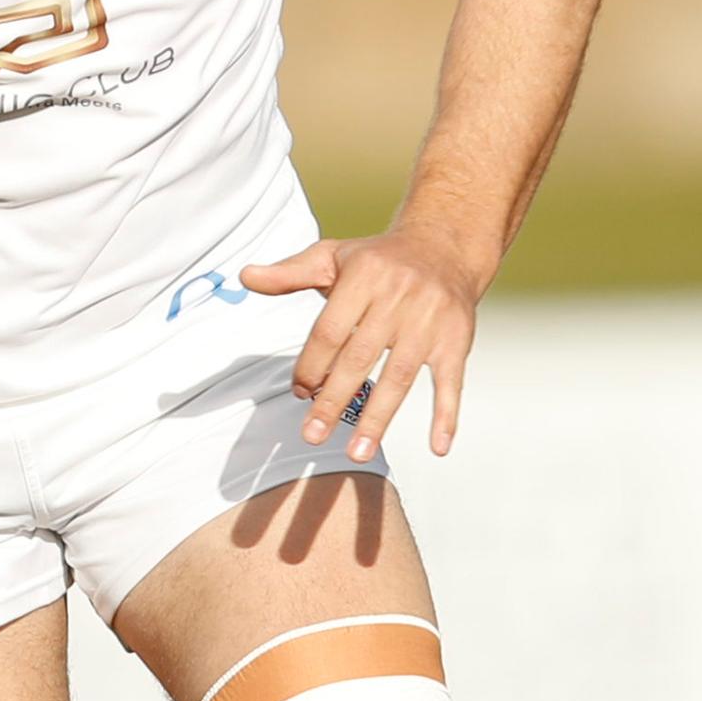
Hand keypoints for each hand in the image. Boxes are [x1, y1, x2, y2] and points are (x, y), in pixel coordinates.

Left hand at [243, 225, 494, 461]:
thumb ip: (290, 273)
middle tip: (312, 436)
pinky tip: (438, 447)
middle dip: (334, 400)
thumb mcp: (333, 256)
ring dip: (378, 418)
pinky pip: (451, 382)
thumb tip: (245, 277)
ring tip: (357, 453)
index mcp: (364, 276)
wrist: (444, 247)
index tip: (300, 393)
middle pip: (359, 358)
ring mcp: (430, 320)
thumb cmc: (378, 260)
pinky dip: (446, 415)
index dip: (312, 365)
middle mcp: (398, 297)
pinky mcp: (456, 338)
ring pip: (399, 376)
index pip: (330, 331)